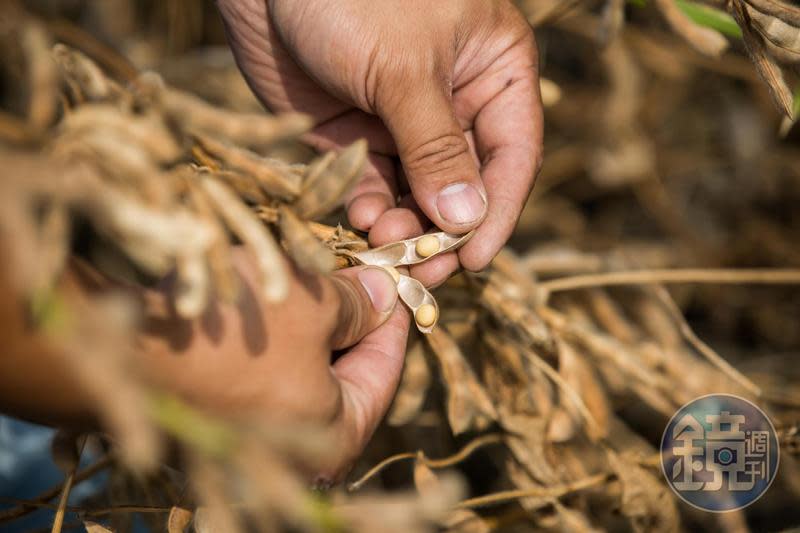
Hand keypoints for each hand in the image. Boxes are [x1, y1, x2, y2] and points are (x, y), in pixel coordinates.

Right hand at [0, 249, 407, 481]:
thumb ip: (357, 303)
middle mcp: (299, 452)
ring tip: (309, 278)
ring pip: (301, 370)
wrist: (120, 350)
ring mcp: (256, 438)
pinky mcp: (219, 418)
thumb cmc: (234, 334)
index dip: (393, 321)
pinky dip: (273, 337)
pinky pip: (263, 373)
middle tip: (352, 274)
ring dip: (308, 324)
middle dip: (348, 320)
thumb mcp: (312, 305)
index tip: (394, 282)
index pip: (385, 373)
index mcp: (338, 437)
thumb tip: (384, 294)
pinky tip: (266, 299)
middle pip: (343, 374)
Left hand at [217, 0, 542, 285]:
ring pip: (417, 195)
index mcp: (493, 72)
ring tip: (383, 244)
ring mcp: (403, 123)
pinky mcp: (354, 136)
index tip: (476, 259)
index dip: (498, 211)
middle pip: (465, 186)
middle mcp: (455, 103)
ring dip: (404, 226)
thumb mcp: (404, 68)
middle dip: (444, 229)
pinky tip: (359, 220)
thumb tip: (467, 221)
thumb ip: (436, 147)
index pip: (512, 155)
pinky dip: (368, 209)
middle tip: (422, 268)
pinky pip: (371, 186)